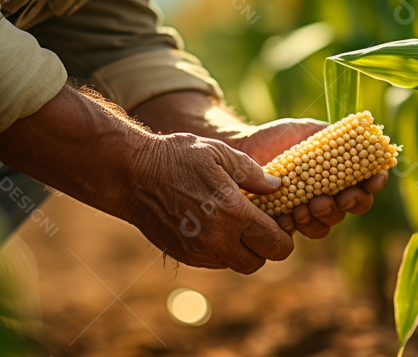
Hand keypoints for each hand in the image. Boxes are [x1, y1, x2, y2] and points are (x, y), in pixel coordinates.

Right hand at [106, 132, 294, 273]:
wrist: (132, 175)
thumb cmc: (177, 157)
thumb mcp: (219, 153)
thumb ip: (252, 172)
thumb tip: (277, 187)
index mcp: (233, 213)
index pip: (276, 244)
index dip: (284, 236)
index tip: (280, 221)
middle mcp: (218, 239)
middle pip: (259, 261)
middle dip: (266, 247)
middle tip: (261, 225)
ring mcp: (199, 251)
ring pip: (237, 264)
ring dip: (243, 250)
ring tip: (238, 224)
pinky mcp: (185, 255)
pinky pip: (215, 261)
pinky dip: (222, 250)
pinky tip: (216, 226)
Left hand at [228, 118, 388, 238]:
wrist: (243, 148)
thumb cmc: (278, 138)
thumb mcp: (307, 130)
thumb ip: (331, 134)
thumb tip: (357, 135)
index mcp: (340, 171)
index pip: (368, 181)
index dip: (376, 182)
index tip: (374, 179)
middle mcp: (330, 192)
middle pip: (355, 205)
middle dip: (352, 202)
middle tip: (339, 197)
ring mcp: (310, 208)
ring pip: (330, 223)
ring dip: (325, 216)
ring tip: (308, 206)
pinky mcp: (289, 220)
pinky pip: (301, 231)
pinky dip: (298, 225)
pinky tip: (289, 216)